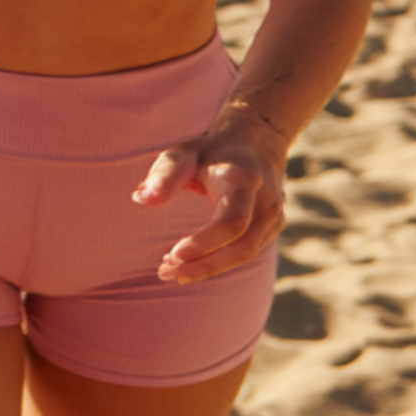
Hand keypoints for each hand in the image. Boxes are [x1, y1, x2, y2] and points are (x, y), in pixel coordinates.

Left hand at [131, 129, 284, 285]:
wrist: (254, 142)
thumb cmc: (209, 152)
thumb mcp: (183, 154)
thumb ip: (164, 175)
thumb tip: (141, 199)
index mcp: (243, 180)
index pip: (232, 222)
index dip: (204, 243)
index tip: (172, 255)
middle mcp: (266, 200)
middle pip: (242, 247)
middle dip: (204, 265)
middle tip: (165, 272)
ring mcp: (274, 216)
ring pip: (247, 255)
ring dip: (210, 269)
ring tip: (173, 273)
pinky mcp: (273, 228)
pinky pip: (248, 252)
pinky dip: (220, 263)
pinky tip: (192, 267)